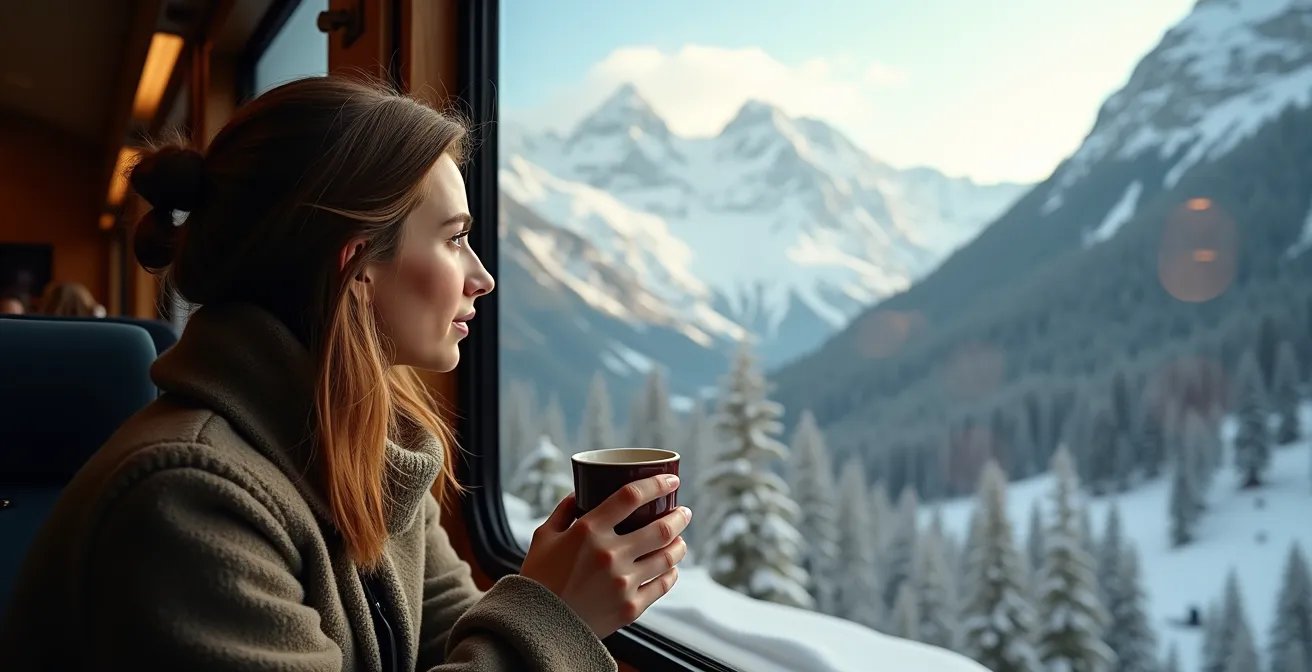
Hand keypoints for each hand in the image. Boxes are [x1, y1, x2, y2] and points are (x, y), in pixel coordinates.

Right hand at [519, 474, 690, 637]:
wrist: (536, 627)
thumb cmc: (538, 578)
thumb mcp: (543, 536)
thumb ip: (564, 511)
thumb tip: (582, 492)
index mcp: (587, 531)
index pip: (631, 496)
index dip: (657, 484)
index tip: (671, 481)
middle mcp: (609, 554)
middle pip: (660, 528)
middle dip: (679, 516)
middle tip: (684, 512)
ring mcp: (622, 582)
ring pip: (667, 557)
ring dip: (680, 544)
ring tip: (680, 539)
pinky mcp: (630, 607)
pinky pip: (662, 585)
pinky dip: (671, 573)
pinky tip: (670, 567)